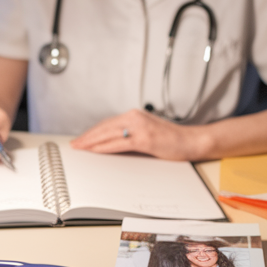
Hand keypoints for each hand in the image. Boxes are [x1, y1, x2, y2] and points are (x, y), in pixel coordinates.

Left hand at [70, 109, 208, 161]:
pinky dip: (104, 147)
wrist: (191, 140)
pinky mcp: (144, 139)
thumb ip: (131, 134)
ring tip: (80, 148)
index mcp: (135, 115)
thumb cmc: (171, 139)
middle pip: (104, 127)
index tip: (81, 138)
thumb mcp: (147, 132)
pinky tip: (96, 150)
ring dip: (91, 142)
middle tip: (75, 144)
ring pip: (108, 134)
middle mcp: (135, 118)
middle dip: (87, 136)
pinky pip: (119, 143)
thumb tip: (112, 143)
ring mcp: (140, 128)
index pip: (107, 123)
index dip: (92, 131)